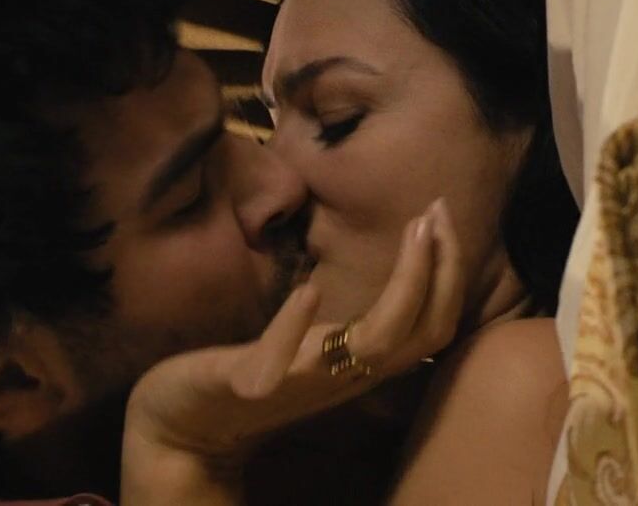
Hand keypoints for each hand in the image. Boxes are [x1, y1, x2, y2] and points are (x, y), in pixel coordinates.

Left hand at [121, 199, 461, 504]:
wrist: (188, 427)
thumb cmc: (254, 374)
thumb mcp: (315, 346)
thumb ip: (351, 322)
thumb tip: (383, 276)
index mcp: (362, 363)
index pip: (433, 325)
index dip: (449, 271)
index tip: (440, 215)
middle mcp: (346, 375)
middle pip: (424, 331)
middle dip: (443, 267)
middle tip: (438, 210)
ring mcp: (301, 381)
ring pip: (376, 343)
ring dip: (405, 283)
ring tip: (411, 230)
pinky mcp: (248, 385)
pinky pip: (278, 361)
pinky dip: (296, 326)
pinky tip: (310, 290)